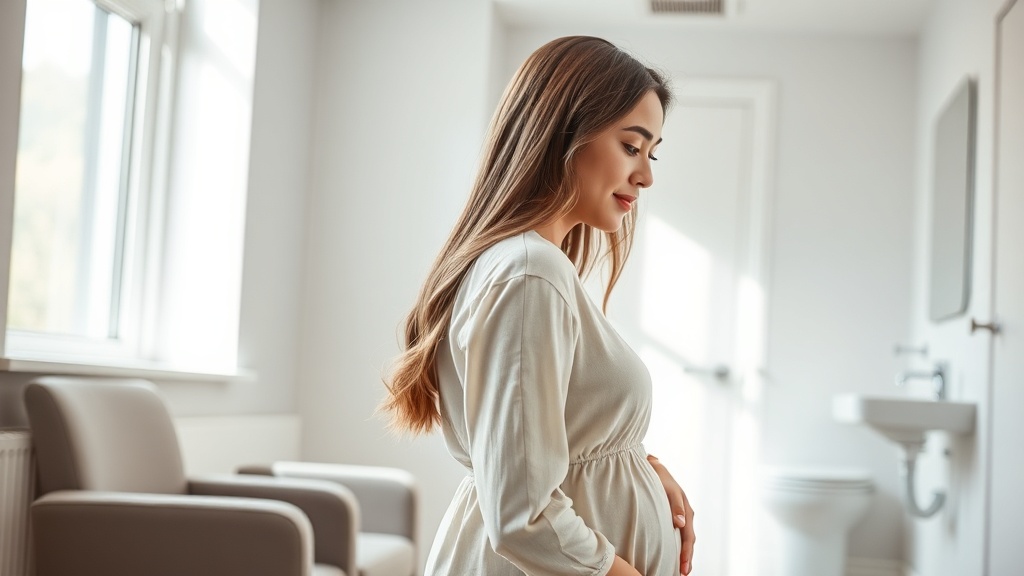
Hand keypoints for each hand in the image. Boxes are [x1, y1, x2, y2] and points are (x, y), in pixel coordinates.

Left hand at [647, 455, 694, 574]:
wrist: (651, 466)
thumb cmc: (658, 476)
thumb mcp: (667, 487)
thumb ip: (675, 503)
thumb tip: (681, 524)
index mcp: (686, 508)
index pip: (688, 536)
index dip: (686, 552)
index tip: (683, 566)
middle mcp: (686, 514)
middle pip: (689, 541)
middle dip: (687, 558)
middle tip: (683, 573)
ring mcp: (681, 516)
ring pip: (685, 540)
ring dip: (685, 555)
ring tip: (682, 571)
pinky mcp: (674, 517)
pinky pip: (679, 535)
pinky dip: (679, 547)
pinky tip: (675, 557)